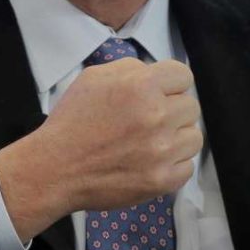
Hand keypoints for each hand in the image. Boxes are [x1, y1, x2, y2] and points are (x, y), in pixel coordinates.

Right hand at [0, 58, 201, 240]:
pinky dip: (172, 165)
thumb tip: (154, 74)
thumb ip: (130, 69)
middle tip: (149, 121)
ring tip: (151, 142)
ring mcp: (162, 151)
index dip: (170, 84)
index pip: (183, 75)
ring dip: (176, 138)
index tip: (161, 93)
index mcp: (141, 86)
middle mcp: (156, 116)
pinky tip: (150, 162)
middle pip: (191, 106)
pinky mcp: (162, 180)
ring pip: (193, 137)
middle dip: (172, 110)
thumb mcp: (94, 77)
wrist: (55, 167)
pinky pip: (187, 167)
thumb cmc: (72, 121)